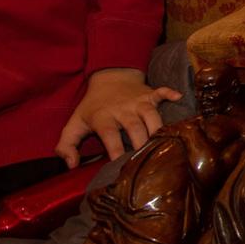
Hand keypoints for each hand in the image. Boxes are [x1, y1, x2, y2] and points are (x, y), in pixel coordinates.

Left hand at [55, 68, 182, 165]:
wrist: (108, 78)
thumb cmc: (92, 108)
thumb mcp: (74, 125)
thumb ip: (66, 146)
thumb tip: (71, 165)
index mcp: (102, 117)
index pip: (109, 135)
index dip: (115, 150)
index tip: (120, 165)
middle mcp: (121, 109)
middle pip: (134, 127)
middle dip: (141, 144)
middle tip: (146, 160)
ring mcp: (137, 101)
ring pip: (151, 115)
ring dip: (158, 128)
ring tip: (164, 145)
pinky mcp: (149, 94)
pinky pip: (161, 92)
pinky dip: (169, 93)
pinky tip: (178, 98)